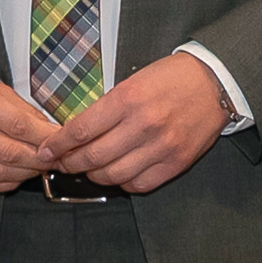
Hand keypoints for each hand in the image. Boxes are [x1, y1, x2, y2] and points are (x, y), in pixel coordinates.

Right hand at [0, 65, 66, 190]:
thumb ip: (21, 109)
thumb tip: (51, 132)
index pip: (18, 125)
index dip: (45, 137)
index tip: (61, 142)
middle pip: (10, 152)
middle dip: (40, 159)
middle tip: (55, 158)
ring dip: (26, 172)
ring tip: (38, 166)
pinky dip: (6, 182)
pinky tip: (17, 174)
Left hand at [55, 53, 228, 192]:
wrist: (215, 82)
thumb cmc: (171, 78)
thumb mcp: (132, 80)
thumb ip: (106, 107)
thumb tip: (77, 132)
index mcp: (128, 99)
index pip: (80, 130)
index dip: (57, 145)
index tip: (46, 151)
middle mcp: (143, 125)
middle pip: (92, 157)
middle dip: (69, 164)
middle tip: (62, 163)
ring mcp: (161, 146)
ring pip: (113, 175)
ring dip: (93, 175)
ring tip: (88, 169)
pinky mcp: (176, 162)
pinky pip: (139, 184)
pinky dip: (122, 183)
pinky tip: (117, 174)